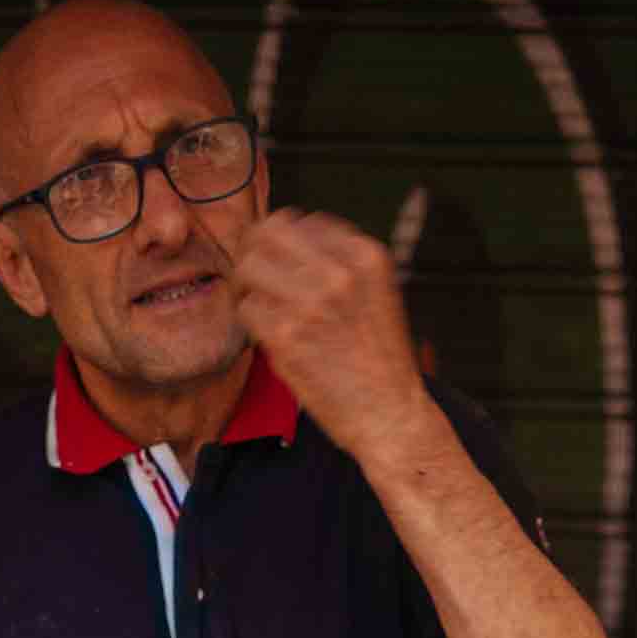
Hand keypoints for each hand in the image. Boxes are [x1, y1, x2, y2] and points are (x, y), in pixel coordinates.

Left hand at [230, 211, 427, 468]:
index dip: (284, 242)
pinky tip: (269, 337)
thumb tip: (286, 246)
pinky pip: (246, 310)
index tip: (281, 264)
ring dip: (246, 286)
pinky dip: (252, 323)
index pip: (302, 221)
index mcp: (365, 255)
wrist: (390, 416)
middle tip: (254, 276)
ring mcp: (311, 302)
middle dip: (255, 251)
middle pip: (268, 232)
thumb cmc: (381, 362)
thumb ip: (340, 264)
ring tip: (259, 306)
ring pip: (249, 267)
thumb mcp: (378, 294)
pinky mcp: (287, 336)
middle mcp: (339, 271)